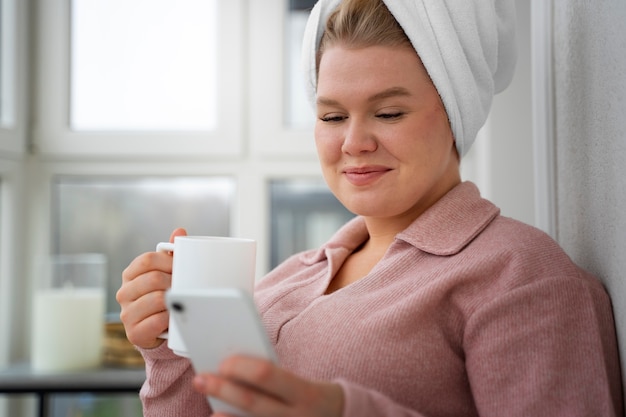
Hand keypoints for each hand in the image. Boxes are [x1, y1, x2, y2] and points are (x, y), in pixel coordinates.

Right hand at [116, 228, 186, 348]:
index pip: (147, 260)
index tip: (181, 267)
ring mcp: (127, 313)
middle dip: (174, 282)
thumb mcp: (166, 273)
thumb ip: (171, 253)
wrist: (158, 330)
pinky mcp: (134, 332)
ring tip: (181, 301)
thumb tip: (179, 231)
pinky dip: (170, 317)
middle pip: (153, 279)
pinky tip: (174, 316)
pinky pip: (158, 320)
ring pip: (157, 299)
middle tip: (185, 286)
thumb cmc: (162, 296)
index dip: (168, 261)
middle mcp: (124, 293)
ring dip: (174, 300)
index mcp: (130, 275)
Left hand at [192, 355, 343, 416]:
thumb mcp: (301, 384)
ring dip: (225, 416)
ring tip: (210, 406)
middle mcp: (297, 416)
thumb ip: (272, 378)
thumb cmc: (310, 396)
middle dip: (223, 389)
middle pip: (252, 403)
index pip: (267, 374)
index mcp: (305, 392)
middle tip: (200, 379)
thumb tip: (231, 369)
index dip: (242, 367)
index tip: (223, 361)